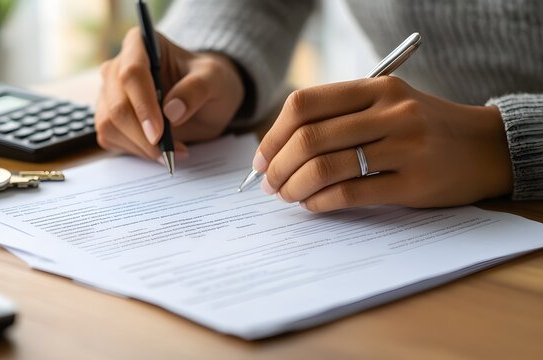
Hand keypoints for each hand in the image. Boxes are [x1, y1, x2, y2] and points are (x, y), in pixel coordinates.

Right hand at [95, 27, 244, 161]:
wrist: (205, 99)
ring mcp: (109, 93)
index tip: (159, 134)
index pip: (131, 73)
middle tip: (170, 153)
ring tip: (171, 152)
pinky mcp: (109, 117)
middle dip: (142, 136)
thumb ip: (196, 89)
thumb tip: (171, 112)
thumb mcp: (215, 79)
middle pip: (117, 105)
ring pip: (109, 125)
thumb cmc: (208, 81)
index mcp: (139, 44)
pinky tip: (158, 151)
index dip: (143, 105)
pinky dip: (135, 150)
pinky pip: (110, 138)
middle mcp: (117, 67)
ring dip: (140, 146)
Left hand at [255, 76, 512, 211]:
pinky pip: (349, 193)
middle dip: (278, 166)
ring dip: (294, 187)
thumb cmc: (423, 127)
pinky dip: (319, 202)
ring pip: (325, 167)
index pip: (304, 104)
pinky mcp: (413, 183)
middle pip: (309, 138)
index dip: (273, 134)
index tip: (261, 158)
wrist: (486, 147)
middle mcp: (389, 112)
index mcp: (375, 88)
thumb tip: (279, 149)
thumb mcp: (387, 104)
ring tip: (287, 195)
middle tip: (269, 184)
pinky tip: (312, 205)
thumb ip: (340, 117)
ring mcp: (404, 147)